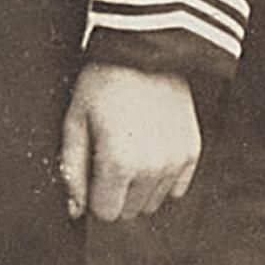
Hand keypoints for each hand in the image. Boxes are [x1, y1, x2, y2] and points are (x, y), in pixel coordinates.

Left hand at [60, 59, 200, 221]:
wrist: (144, 52)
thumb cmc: (102, 84)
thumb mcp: (74, 122)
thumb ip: (72, 170)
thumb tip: (75, 210)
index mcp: (119, 163)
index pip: (106, 213)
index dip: (94, 196)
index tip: (91, 174)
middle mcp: (152, 168)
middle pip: (130, 211)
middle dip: (116, 193)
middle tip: (108, 157)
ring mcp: (176, 161)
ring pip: (153, 203)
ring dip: (139, 187)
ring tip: (130, 149)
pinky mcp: (192, 152)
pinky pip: (176, 189)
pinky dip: (162, 178)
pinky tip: (150, 152)